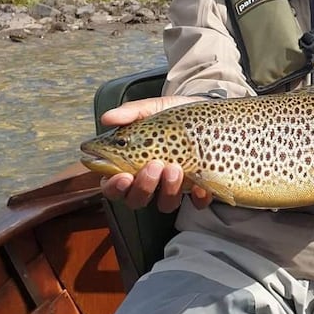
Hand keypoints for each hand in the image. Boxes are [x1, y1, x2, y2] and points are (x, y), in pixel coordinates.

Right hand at [99, 95, 212, 211]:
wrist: (206, 113)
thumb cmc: (172, 116)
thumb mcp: (151, 109)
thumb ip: (130, 113)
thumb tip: (107, 118)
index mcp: (129, 166)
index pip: (112, 187)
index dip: (115, 187)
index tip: (123, 176)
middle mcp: (149, 183)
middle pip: (136, 200)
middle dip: (143, 187)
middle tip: (154, 165)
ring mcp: (173, 189)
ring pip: (165, 204)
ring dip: (168, 190)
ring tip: (175, 168)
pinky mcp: (197, 189)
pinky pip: (197, 203)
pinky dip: (198, 197)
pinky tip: (199, 185)